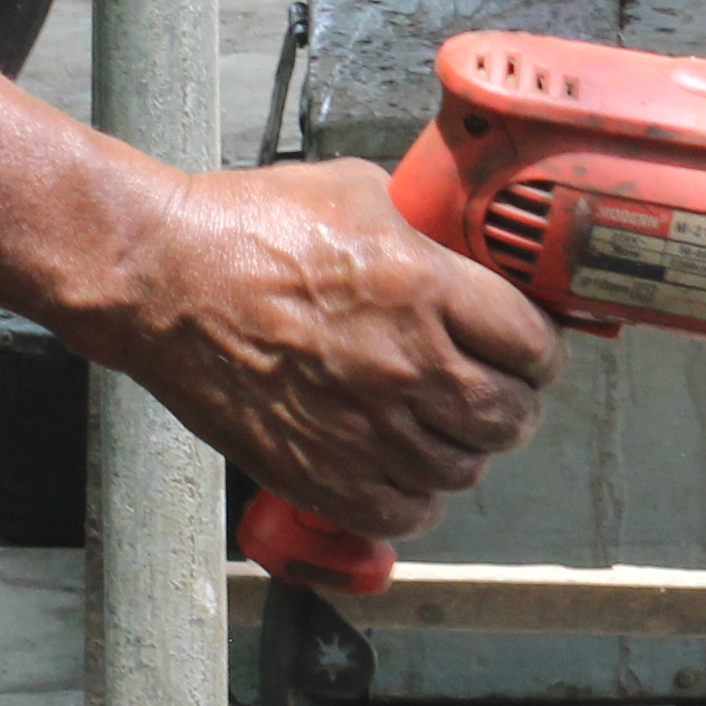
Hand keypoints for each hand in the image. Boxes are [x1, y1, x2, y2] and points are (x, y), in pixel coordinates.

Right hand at [87, 160, 561, 545]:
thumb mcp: (360, 192)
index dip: (542, 348)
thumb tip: (468, 241)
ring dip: (466, 451)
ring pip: (463, 469)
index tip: (533, 348)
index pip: (533, 343)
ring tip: (449, 430)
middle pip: (509, 415)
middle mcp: (406, 365)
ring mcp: (363, 428)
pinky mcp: (317, 473)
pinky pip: (403, 514)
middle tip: (501, 391)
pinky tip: (408, 473)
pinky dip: (417, 499)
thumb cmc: (249, 227)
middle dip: (515, 403)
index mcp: (426, 289)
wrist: (163, 279)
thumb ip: (427, 226)